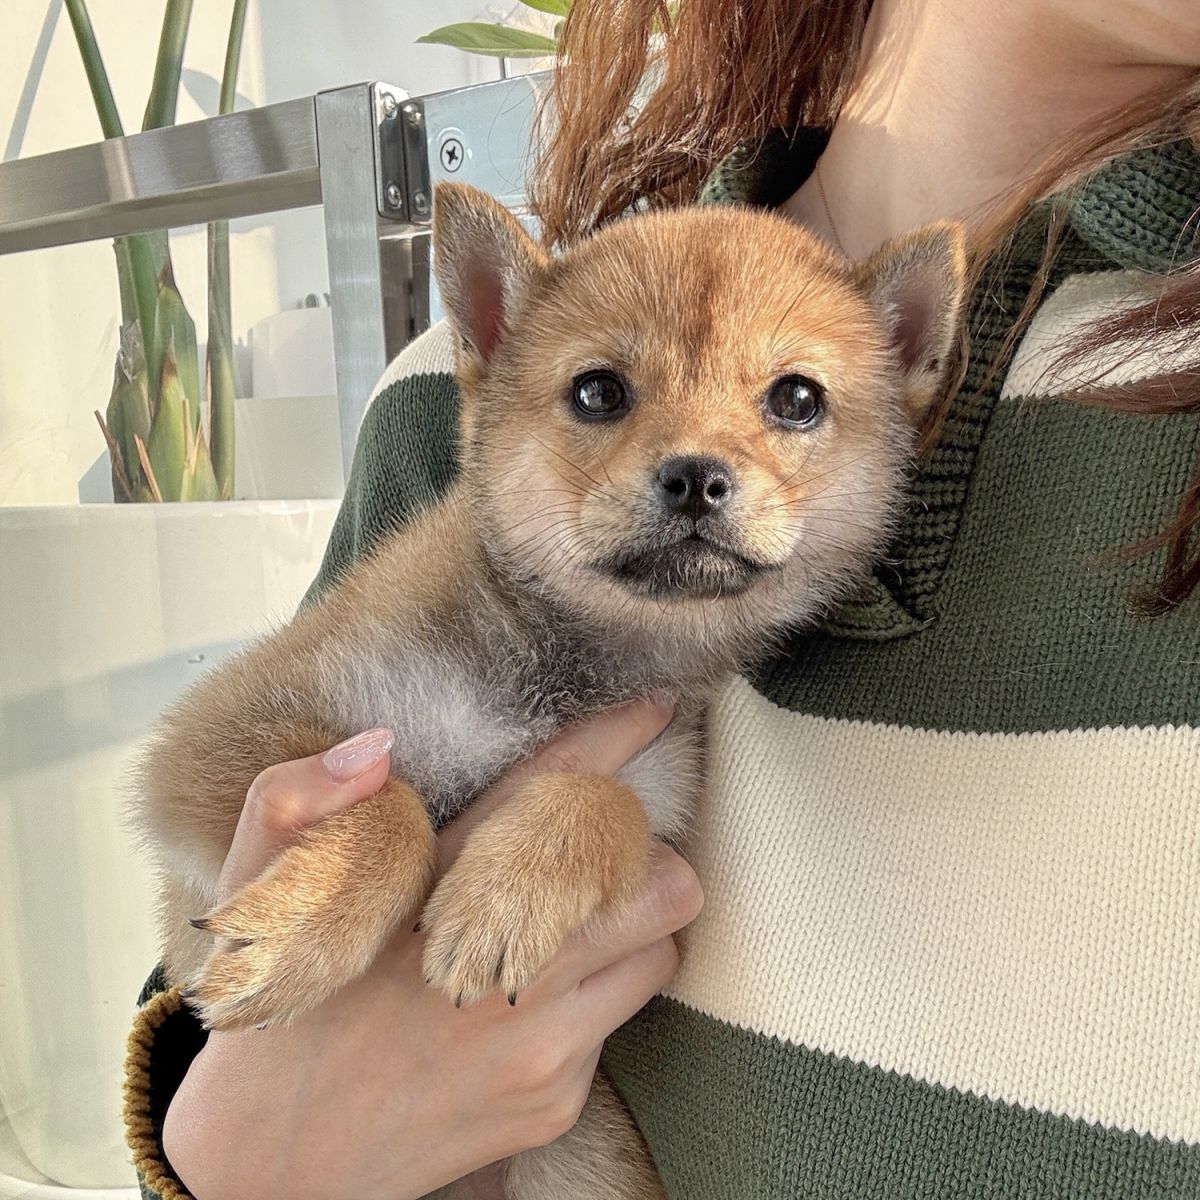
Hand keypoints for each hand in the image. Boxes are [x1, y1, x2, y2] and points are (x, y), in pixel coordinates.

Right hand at [161, 700, 702, 1199]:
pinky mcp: (554, 1102)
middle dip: (647, 861)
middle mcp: (504, 965)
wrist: (267, 1160)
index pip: (553, 788)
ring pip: (657, 956)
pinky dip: (589, 1010)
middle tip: (599, 864)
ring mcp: (537, 1042)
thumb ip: (299, 800)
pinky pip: (615, 1031)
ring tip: (560, 940)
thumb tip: (375, 747)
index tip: (654, 706)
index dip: (616, 736)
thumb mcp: (258, 888)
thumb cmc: (281, 1006)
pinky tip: (521, 1016)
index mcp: (437, 890)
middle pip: (662, 883)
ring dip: (628, 935)